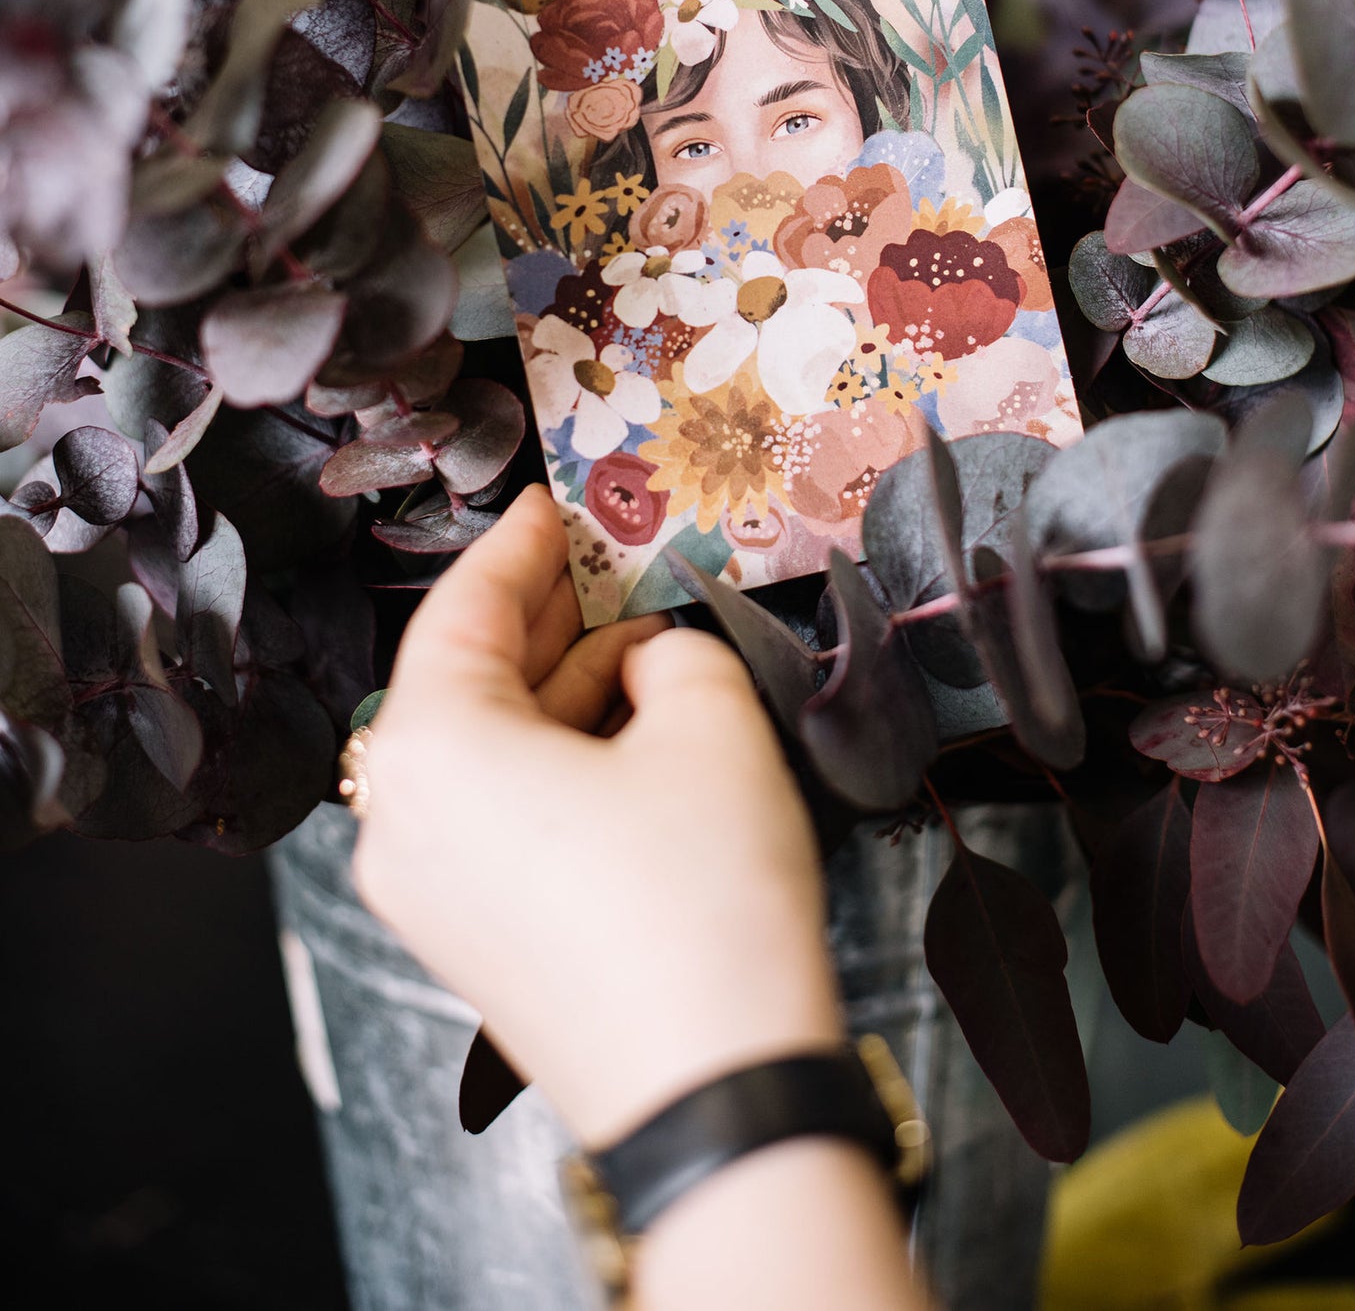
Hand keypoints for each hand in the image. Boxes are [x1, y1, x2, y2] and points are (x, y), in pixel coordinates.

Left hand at [354, 486, 841, 1148]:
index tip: (548, 504)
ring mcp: (427, 893)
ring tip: (644, 647)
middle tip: (603, 562)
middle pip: (463, 684)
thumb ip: (673, 656)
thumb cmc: (699, 901)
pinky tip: (632, 732)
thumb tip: (650, 661)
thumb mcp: (708, 726)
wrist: (715, 1090)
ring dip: (559, 694)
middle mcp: (400, 821)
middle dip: (541, 620)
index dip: (516, 546)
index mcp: (429, 751)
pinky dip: (553, 764)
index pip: (462, 612)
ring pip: (483, 753)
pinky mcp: (471, 942)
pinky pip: (494, 816)